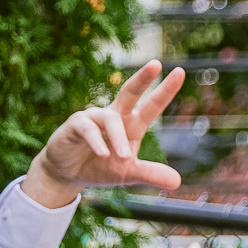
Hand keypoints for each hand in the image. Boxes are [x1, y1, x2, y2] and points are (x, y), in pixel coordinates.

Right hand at [21, 62, 185, 207]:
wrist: (67, 174)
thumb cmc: (100, 167)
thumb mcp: (127, 174)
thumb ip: (150, 174)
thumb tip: (177, 182)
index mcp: (131, 124)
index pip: (151, 106)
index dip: (165, 91)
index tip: (180, 72)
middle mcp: (114, 116)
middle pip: (130, 93)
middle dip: (143, 79)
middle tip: (156, 64)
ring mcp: (94, 117)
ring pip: (111, 119)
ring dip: (118, 138)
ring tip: (123, 157)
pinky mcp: (75, 125)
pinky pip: (88, 129)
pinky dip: (97, 142)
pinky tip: (103, 154)